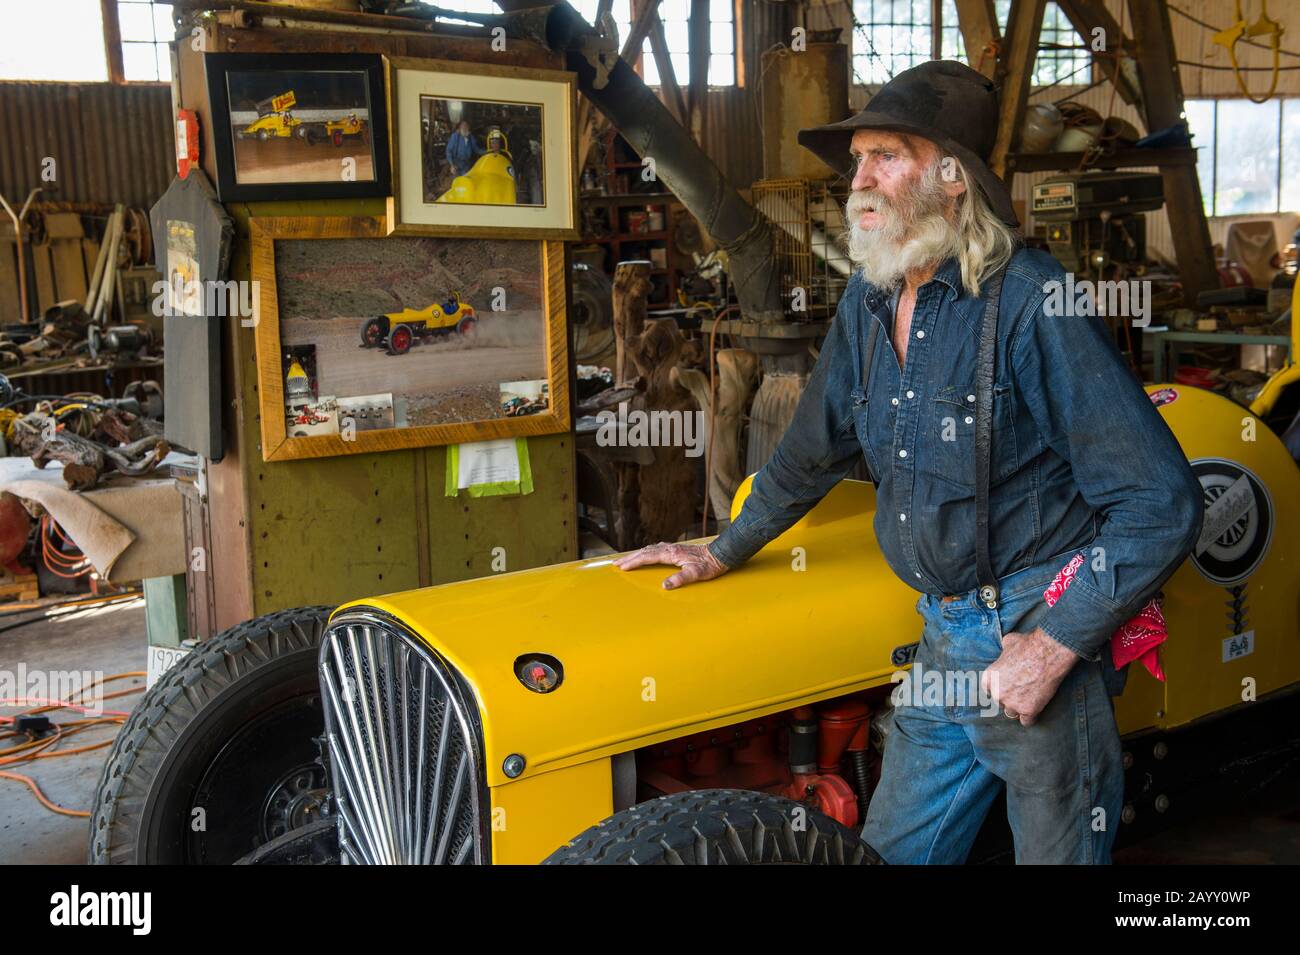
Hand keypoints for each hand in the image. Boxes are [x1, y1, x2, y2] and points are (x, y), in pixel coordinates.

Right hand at [612, 541, 729, 589]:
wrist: (720, 554)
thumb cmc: (709, 565)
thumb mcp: (695, 574)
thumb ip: (680, 579)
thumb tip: (665, 585)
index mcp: (671, 554)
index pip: (648, 557)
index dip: (634, 562)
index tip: (622, 566)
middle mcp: (670, 548)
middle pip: (645, 552)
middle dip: (630, 558)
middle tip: (616, 563)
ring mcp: (672, 548)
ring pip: (650, 549)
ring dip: (637, 554)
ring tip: (626, 559)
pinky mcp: (676, 549)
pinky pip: (656, 549)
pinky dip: (646, 552)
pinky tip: (645, 554)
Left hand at [980, 627, 1078, 726]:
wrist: (1046, 653)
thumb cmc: (1028, 645)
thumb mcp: (1008, 643)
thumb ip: (1003, 651)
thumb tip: (1005, 647)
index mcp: (988, 678)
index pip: (989, 691)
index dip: (999, 688)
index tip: (1008, 687)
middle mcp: (997, 693)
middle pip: (1000, 702)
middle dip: (1009, 698)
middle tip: (1021, 690)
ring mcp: (1012, 704)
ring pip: (1011, 713)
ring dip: (1019, 708)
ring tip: (1029, 699)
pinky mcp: (1028, 711)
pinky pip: (1027, 722)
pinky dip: (1031, 717)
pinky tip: (1035, 710)